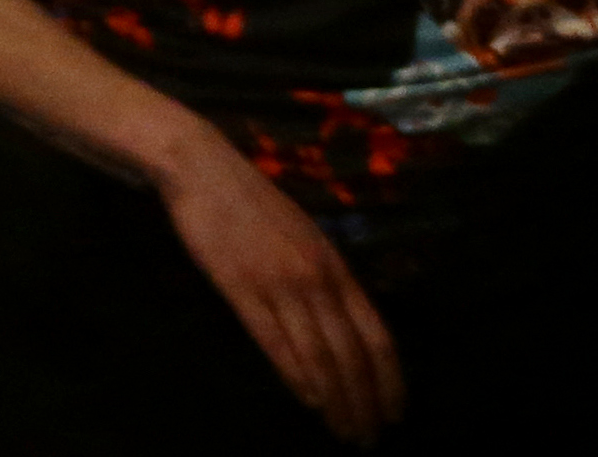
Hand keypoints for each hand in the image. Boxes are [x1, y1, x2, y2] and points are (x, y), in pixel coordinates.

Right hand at [156, 135, 400, 444]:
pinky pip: (274, 341)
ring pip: (319, 356)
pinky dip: (296, 375)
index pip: (377, 336)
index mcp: (336, 267)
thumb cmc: (252, 202)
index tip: (395, 413)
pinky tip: (308, 401)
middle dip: (364, 403)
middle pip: (352, 355)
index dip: (390, 380)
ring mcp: (278, 284)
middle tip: (367, 439)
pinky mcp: (239, 287)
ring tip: (342, 431)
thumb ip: (326, 278)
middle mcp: (316, 280)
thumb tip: (346, 325)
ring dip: (336, 400)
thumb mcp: (306, 236)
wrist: (202, 168)